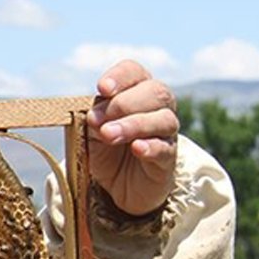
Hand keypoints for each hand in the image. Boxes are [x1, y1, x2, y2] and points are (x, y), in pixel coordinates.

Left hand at [87, 60, 178, 216]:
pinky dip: (150, 146)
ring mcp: (166, 133)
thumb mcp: (90, 131)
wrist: (117, 185)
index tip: (102, 88)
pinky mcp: (168, 158)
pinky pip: (165, 148)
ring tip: (108, 135)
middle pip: (155, 92)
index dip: (120, 77)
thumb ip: (93, 119)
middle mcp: (157, 108)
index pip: (134, 73)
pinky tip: (136, 148)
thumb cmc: (105, 149)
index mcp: (135, 92)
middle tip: (98, 120)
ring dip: (133, 124)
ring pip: (163, 119)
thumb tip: (94, 114)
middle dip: (124, 103)